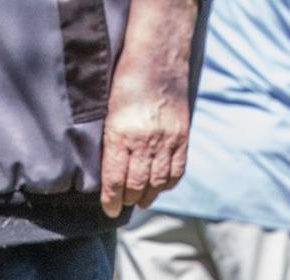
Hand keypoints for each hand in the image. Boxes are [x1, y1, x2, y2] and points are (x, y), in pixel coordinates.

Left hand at [100, 72, 189, 216]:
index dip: (112, 200)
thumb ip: (110, 141)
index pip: (115, 179)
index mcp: (120, 135)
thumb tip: (108, 171)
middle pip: (137, 185)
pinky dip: (168, 184)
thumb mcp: (109, 111)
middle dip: (128, 200)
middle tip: (123, 205)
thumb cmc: (125, 81)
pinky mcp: (182, 136)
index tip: (109, 210)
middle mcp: (144, 141)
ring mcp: (166, 140)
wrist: (158, 58)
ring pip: (158, 182)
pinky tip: (160, 186)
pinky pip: (177, 170)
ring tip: (141, 200)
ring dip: (148, 196)